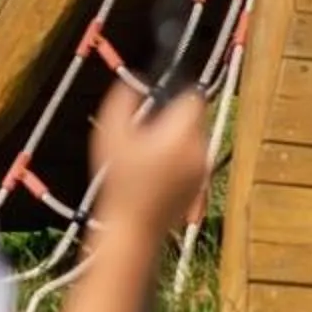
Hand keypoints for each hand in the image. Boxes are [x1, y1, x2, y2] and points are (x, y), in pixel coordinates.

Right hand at [89, 80, 211, 236]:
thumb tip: (132, 84)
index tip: (161, 99)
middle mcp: (198, 150)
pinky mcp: (200, 184)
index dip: (177, 94)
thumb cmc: (121, 185)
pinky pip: (194, 158)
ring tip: (149, 154)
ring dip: (176, 138)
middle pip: (194, 118)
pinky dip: (180, 158)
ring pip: (194, 138)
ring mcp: (202, 169)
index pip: (193, 98)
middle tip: (148, 130)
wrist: (133, 227)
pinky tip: (157, 170)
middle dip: (174, 119)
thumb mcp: (109, 136)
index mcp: (180, 135)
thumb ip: (121, 101)